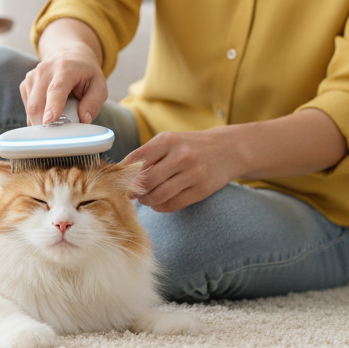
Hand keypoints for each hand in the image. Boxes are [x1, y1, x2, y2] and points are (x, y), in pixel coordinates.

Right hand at [25, 19, 107, 124]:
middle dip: (44, 124)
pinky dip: (37, 116)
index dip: (52, 105)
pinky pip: (28, 108)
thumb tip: (83, 120)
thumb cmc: (85, 73)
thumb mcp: (99, 85)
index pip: (56, 89)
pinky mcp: (25, 84)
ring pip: (30, 108)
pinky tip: (49, 113)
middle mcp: (45, 70)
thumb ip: (94, 102)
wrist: (69, 54)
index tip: (49, 120)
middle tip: (57, 137)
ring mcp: (32, 76)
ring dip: (41, 121)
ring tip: (57, 122)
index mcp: (66, 68)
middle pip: (38, 103)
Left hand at [122, 129, 239, 212]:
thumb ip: (147, 155)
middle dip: (134, 191)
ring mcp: (193, 174)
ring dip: (146, 200)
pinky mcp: (202, 190)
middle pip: (145, 181)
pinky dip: (160, 207)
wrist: (228, 149)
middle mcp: (180, 156)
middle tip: (132, 193)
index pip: (135, 160)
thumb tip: (122, 174)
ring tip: (145, 198)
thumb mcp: (170, 141)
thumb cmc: (190, 146)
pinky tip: (158, 202)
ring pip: (157, 196)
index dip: (124, 174)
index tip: (120, 181)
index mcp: (167, 140)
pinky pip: (172, 205)